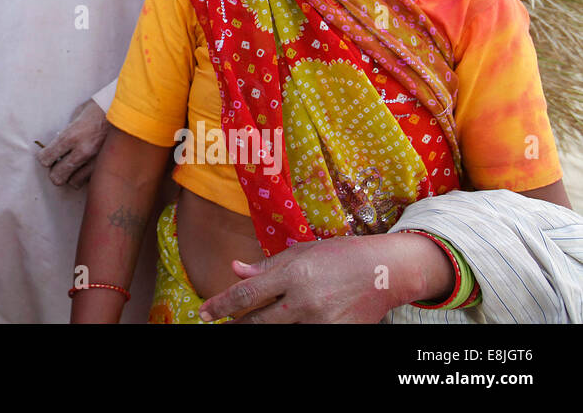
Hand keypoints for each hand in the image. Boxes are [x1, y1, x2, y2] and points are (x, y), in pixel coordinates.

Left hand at [38, 100, 109, 188]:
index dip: (44, 158)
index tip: (46, 156)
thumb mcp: (79, 114)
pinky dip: (87, 176)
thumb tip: (58, 144)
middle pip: (58, 177)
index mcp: (72, 135)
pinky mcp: (108, 166)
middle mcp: (83, 151)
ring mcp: (96, 161)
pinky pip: (91, 180)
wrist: (129, 109)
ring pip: (74, 183)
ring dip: (71, 176)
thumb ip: (68, 131)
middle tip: (58, 165)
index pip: (46, 158)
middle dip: (55, 172)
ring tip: (74, 167)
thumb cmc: (102, 108)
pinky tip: (88, 166)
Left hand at [198, 232, 449, 323]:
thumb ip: (267, 266)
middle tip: (223, 324)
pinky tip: (287, 325)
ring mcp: (322, 321)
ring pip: (279, 334)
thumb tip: (234, 269)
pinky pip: (306, 338)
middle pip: (258, 322)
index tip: (204, 314)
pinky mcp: (338, 334)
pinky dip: (292, 332)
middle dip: (236, 325)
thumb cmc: (340, 255)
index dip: (220, 306)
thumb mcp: (301, 252)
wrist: (386, 270)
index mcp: (293, 275)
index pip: (246, 295)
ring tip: (250, 324)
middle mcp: (305, 301)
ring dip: (262, 329)